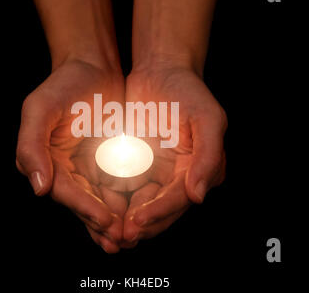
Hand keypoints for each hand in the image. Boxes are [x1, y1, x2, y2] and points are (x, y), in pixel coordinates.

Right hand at [16, 59, 127, 252]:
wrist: (93, 68)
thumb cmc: (63, 85)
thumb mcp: (40, 108)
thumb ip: (31, 146)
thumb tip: (38, 187)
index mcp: (45, 162)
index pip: (64, 191)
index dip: (84, 207)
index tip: (106, 220)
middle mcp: (64, 170)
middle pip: (83, 202)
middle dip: (101, 223)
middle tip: (121, 240)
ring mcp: (87, 168)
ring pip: (100, 201)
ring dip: (114, 221)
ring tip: (131, 238)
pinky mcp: (107, 163)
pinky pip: (116, 186)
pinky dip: (126, 203)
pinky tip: (140, 214)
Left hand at [122, 65, 226, 244]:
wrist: (160, 71)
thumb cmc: (188, 91)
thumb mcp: (207, 118)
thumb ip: (208, 157)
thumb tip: (199, 196)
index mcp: (200, 170)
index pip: (179, 199)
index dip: (159, 212)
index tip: (137, 222)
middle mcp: (180, 177)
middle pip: (160, 210)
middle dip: (141, 225)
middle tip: (119, 238)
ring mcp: (157, 173)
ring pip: (142, 206)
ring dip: (126, 221)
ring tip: (108, 234)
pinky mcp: (137, 166)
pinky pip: (126, 189)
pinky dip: (115, 202)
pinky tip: (100, 211)